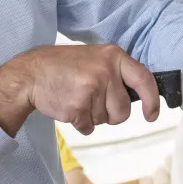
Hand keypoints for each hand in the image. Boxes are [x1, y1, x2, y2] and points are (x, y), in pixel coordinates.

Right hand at [0, 44, 158, 136]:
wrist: (30, 74)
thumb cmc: (62, 67)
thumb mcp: (94, 57)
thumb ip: (116, 72)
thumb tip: (140, 95)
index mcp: (113, 56)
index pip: (144, 79)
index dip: (152, 100)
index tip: (152, 115)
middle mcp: (105, 71)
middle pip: (123, 110)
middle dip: (110, 113)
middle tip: (92, 100)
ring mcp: (92, 89)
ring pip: (105, 120)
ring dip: (92, 116)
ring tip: (77, 98)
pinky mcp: (78, 106)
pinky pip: (89, 127)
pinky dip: (80, 123)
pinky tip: (69, 106)